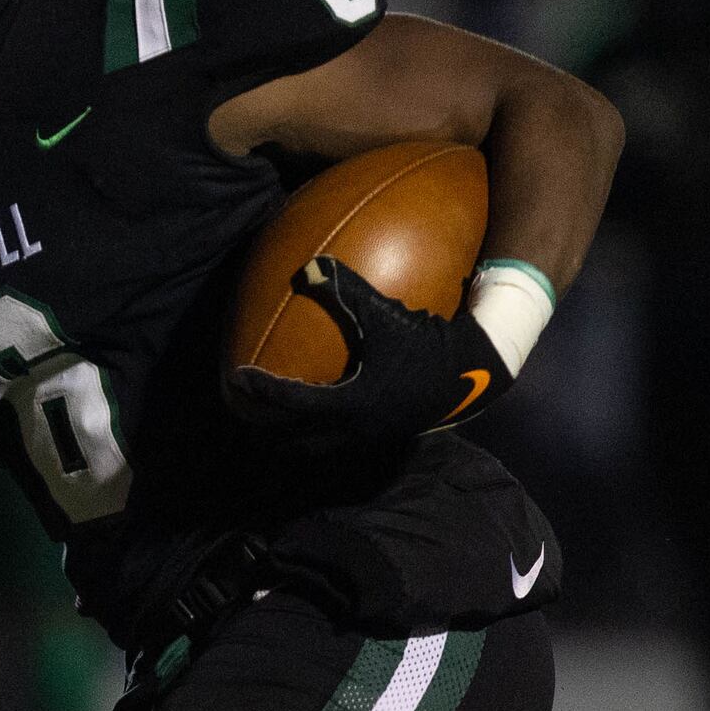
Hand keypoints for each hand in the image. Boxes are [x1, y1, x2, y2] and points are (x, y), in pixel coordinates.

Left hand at [227, 256, 510, 450]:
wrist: (473, 374)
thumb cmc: (427, 344)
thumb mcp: (386, 315)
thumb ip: (347, 290)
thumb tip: (311, 264)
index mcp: (349, 402)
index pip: (291, 400)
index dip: (261, 389)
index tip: (237, 376)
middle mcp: (354, 428)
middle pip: (295, 439)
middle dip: (265, 427)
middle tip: (240, 408)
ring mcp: (367, 438)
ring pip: (316, 447)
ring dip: (290, 435)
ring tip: (267, 421)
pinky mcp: (380, 437)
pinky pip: (336, 441)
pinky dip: (316, 432)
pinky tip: (313, 415)